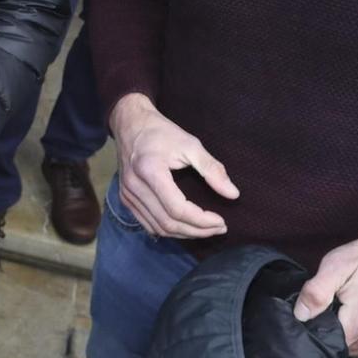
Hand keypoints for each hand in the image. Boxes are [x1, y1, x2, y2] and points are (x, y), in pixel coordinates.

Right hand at [110, 94, 238, 238]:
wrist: (130, 123)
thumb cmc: (161, 132)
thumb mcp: (190, 144)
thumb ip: (211, 169)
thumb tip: (233, 194)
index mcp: (150, 170)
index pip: (177, 209)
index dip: (202, 220)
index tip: (222, 220)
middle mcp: (134, 186)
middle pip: (168, 223)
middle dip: (197, 231)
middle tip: (219, 228)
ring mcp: (127, 194)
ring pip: (158, 228)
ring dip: (184, 233)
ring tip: (206, 229)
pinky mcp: (125, 198)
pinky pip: (148, 224)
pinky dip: (168, 230)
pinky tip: (185, 227)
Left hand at [293, 226, 357, 357]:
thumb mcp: (336, 266)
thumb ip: (316, 292)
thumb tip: (300, 316)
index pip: (327, 341)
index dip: (318, 327)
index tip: (319, 312)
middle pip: (341, 348)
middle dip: (334, 330)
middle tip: (336, 306)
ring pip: (355, 350)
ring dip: (349, 335)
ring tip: (350, 311)